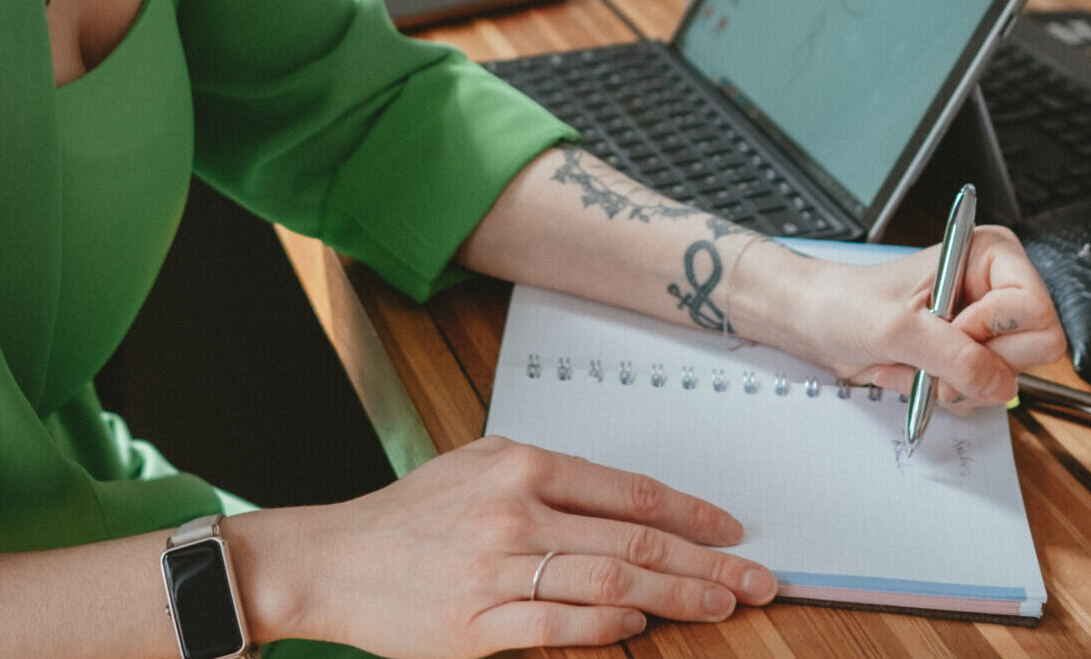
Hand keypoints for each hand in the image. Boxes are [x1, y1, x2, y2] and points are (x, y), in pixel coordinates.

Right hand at [235, 435, 777, 657]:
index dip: (689, 513)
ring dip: (675, 597)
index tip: (730, 531)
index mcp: (520, 464)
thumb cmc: (412, 513)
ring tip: (719, 605)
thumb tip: (625, 508)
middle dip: (705, 562)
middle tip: (755, 579)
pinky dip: (608, 626)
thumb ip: (548, 479)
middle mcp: (515, 512)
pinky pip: (560, 627)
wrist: (335, 559)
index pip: (627, 489)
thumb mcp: (480, 465)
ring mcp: (498, 571)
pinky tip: (640, 625)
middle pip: (632, 538)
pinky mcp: (477, 627)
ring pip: (609, 582)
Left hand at [786, 225, 1065, 406]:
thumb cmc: (848, 303)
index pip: (1035, 308)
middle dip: (977, 362)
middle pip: (1035, 349)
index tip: (952, 325)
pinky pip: (984, 395)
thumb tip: (1000, 383)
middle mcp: (995, 289)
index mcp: (988, 255)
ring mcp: (985, 327)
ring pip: (1008, 379)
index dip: (992, 329)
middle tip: (933, 348)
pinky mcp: (971, 358)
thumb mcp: (897, 327)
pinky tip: (917, 372)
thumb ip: (952, 355)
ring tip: (918, 361)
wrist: (818, 323)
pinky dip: (947, 393)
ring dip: (956, 383)